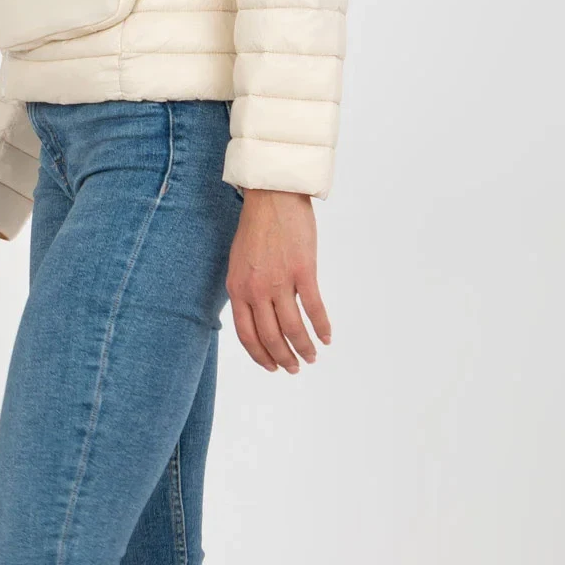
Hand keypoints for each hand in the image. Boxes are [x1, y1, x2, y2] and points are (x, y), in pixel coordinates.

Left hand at [226, 190, 331, 372]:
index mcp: (237, 288)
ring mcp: (280, 281)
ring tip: (312, 357)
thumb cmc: (257, 226)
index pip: (247, 335)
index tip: (272, 367)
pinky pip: (314, 308)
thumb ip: (246, 289)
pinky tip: (327, 337)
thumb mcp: (239, 262)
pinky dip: (322, 326)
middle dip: (284, 358)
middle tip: (294, 368)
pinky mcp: (303, 271)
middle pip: (270, 337)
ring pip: (293, 328)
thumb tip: (260, 314)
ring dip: (304, 348)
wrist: (272, 196)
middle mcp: (256, 290)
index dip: (260, 356)